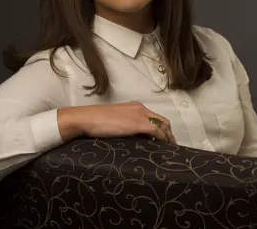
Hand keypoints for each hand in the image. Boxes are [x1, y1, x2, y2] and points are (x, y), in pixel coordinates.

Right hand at [57, 101, 175, 143]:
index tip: (164, 139)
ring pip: (163, 126)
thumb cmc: (95, 121)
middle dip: (169, 133)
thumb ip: (125, 125)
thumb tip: (131, 137)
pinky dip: (163, 139)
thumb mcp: (114, 121)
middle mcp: (141, 108)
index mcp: (135, 107)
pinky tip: (164, 147)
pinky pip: (157, 131)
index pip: (155, 117)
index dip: (161, 128)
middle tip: (170, 146)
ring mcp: (140, 115)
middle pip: (163, 121)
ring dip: (168, 137)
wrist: (86, 119)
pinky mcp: (139, 124)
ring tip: (170, 149)